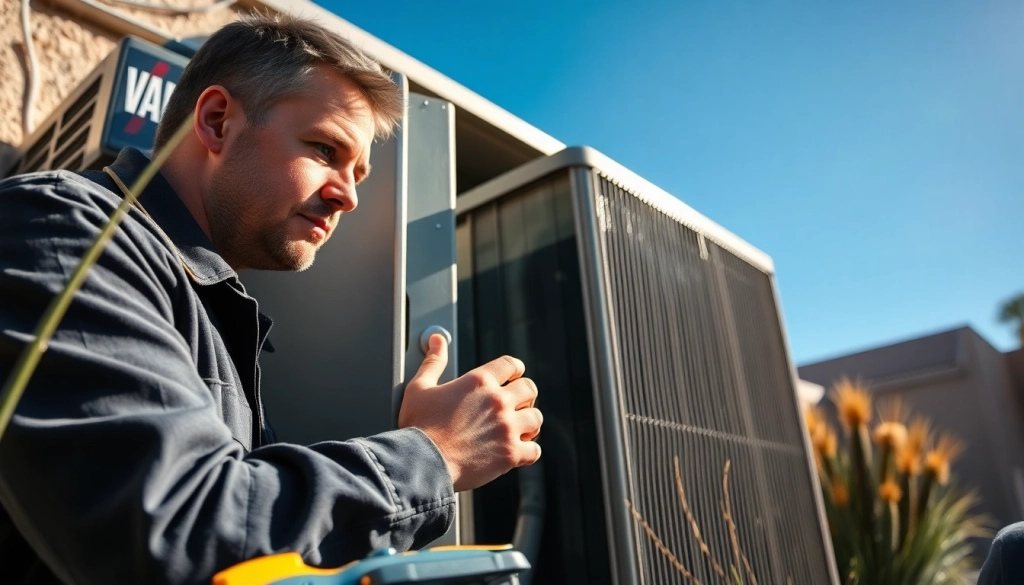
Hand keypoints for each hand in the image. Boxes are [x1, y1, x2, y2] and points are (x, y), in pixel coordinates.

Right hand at [399, 334, 542, 491]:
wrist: (421, 463)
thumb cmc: (418, 427)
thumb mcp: (420, 387)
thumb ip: (433, 362)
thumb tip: (436, 339)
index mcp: (479, 381)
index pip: (511, 364)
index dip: (514, 370)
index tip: (512, 378)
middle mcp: (498, 401)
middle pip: (529, 389)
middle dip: (525, 396)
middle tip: (516, 405)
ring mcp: (507, 428)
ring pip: (536, 418)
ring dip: (529, 423)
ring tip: (518, 429)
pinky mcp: (510, 454)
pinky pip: (534, 450)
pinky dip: (528, 451)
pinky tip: (517, 452)